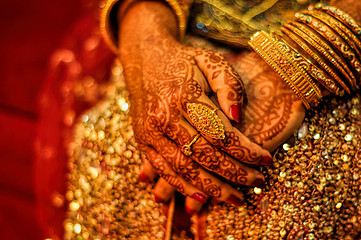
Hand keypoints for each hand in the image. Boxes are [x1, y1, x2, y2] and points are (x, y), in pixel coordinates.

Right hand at [119, 2, 271, 206]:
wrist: (144, 59)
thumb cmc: (183, 60)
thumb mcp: (209, 60)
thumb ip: (228, 84)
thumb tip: (239, 117)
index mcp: (182, 94)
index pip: (220, 132)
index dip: (245, 150)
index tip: (267, 159)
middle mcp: (163, 116)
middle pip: (203, 155)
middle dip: (233, 173)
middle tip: (257, 182)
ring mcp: (149, 131)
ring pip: (182, 169)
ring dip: (211, 188)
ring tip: (236, 199)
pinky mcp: (142, 140)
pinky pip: (163, 170)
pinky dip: (182, 187)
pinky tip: (202, 196)